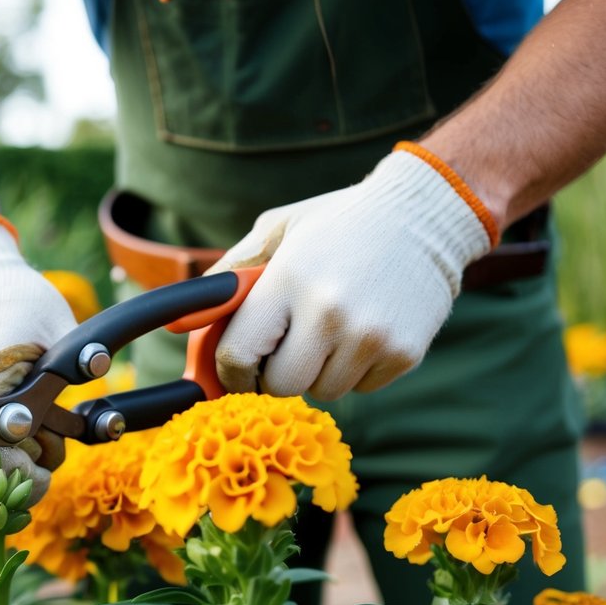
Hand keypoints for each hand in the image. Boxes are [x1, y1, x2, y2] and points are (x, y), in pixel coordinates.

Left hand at [206, 149, 493, 400]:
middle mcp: (329, 313)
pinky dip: (355, 370)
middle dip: (275, 373)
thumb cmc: (338, 224)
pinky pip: (360, 389)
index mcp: (288, 280)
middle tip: (287, 346)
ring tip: (332, 328)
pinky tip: (364, 330)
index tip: (238, 367)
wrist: (427, 213)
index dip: (231, 370)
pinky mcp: (404, 354)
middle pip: (280, 386)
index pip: (238, 355)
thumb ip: (228, 278)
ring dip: (318, 371)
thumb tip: (179, 326)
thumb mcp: (276, 231)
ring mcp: (370, 337)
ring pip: (322, 391)